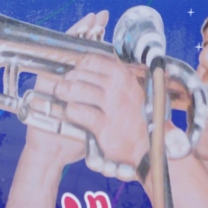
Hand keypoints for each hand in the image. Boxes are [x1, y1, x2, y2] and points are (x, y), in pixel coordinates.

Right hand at [25, 11, 110, 169]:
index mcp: (86, 87)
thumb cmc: (75, 139)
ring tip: (93, 19)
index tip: (111, 27)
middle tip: (102, 15)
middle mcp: (72, 78)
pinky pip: (58, 56)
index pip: (94, 58)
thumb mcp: (98, 122)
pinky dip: (68, 44)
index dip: (101, 42)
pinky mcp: (48, 78)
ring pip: (71, 49)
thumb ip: (109, 109)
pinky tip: (77, 32)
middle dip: (92, 31)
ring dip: (81, 32)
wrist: (54, 151)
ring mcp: (59, 77)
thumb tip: (133, 101)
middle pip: (83, 49)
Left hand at [53, 52, 147, 175]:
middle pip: (84, 75)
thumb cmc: (135, 117)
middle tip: (62, 85)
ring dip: (66, 91)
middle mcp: (120, 88)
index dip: (80, 66)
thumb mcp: (130, 91)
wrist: (146, 146)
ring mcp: (114, 107)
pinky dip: (72, 111)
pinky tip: (69, 111)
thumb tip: (89, 64)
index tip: (74, 71)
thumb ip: (113, 77)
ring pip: (80, 90)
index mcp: (124, 76)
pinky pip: (82, 113)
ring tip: (61, 94)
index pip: (94, 61)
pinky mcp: (106, 126)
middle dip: (70, 79)